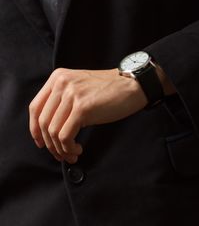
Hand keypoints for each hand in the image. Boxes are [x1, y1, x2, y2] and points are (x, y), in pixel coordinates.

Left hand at [29, 68, 147, 163]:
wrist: (131, 85)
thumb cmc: (108, 91)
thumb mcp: (78, 87)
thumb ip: (61, 100)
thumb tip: (48, 130)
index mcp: (57, 77)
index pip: (35, 107)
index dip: (35, 129)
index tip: (42, 142)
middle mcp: (61, 83)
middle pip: (42, 122)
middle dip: (49, 144)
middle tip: (61, 154)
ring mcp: (72, 94)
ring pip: (53, 132)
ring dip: (60, 149)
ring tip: (72, 154)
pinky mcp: (83, 107)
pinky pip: (65, 136)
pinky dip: (68, 148)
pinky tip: (78, 149)